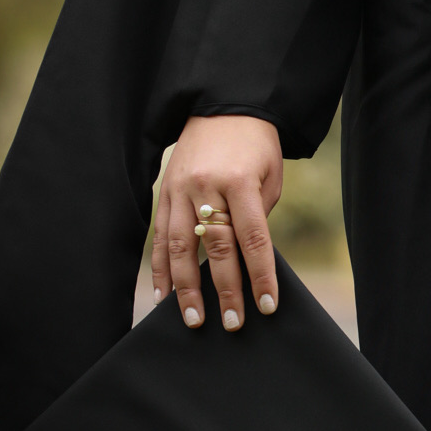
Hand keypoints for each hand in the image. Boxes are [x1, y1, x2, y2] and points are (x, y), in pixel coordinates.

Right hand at [151, 115, 282, 329]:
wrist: (223, 106)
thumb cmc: (256, 145)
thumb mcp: (270, 177)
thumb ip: (258, 217)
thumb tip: (247, 262)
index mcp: (240, 182)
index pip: (253, 240)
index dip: (260, 276)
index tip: (266, 305)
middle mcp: (206, 187)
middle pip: (215, 248)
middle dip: (224, 290)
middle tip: (231, 323)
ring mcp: (179, 190)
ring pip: (180, 246)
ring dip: (186, 288)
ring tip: (192, 319)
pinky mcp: (164, 192)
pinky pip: (160, 236)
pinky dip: (161, 267)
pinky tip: (162, 294)